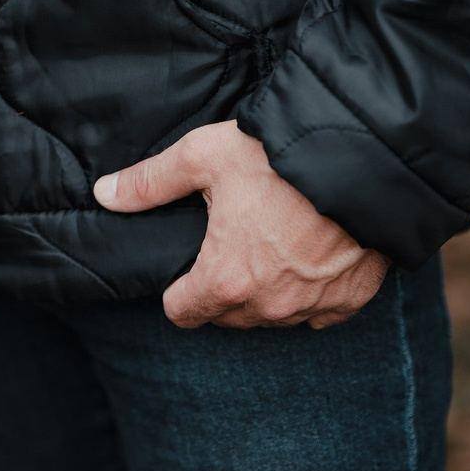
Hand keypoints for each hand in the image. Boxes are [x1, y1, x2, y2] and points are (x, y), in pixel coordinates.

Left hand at [93, 120, 388, 328]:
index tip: (187, 261)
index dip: (178, 288)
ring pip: (272, 314)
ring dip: (265, 290)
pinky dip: (309, 290)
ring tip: (268, 241)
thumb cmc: (276, 155)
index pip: (182, 312)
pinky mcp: (352, 299)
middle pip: (226, 315)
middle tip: (229, 240)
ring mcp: (315, 307)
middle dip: (220, 287)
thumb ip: (150, 182)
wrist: (365, 157)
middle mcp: (270, 306)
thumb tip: (104, 194)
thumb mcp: (202, 157)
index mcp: (225, 280)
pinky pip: (318, 311)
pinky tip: (308, 252)